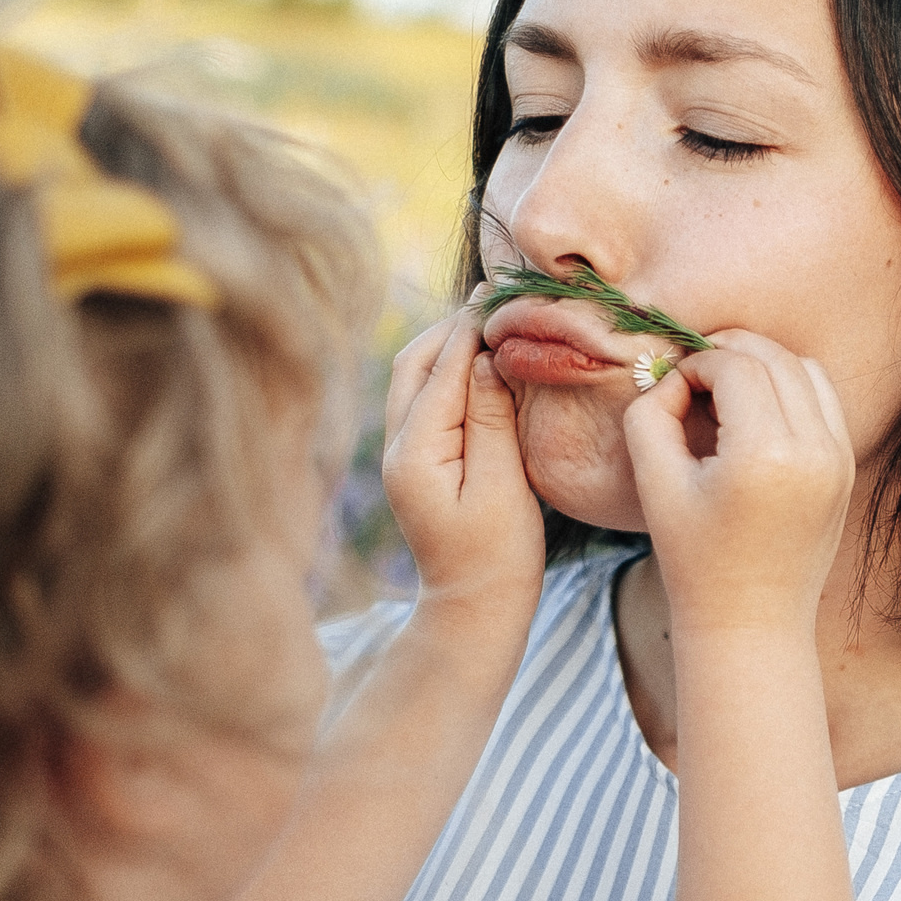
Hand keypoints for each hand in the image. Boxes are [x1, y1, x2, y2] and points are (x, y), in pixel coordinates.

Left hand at [382, 316, 542, 618]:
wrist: (474, 608)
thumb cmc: (499, 556)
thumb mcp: (503, 485)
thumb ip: (492, 417)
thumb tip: (488, 357)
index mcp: (415, 452)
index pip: (443, 370)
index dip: (472, 329)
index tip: (502, 292)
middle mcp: (396, 446)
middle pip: (415, 364)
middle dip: (453, 327)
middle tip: (495, 297)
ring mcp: (401, 454)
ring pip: (415, 378)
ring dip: (448, 346)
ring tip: (489, 319)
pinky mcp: (416, 461)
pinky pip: (425, 400)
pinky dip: (449, 372)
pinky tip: (480, 361)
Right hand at [621, 330, 853, 637]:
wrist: (753, 623)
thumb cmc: (694, 560)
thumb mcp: (655, 483)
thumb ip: (652, 413)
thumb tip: (676, 375)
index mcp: (767, 455)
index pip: (735, 366)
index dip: (696, 365)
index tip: (672, 391)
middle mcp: (814, 450)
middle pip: (773, 357)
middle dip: (727, 354)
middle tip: (693, 381)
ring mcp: (839, 458)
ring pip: (804, 367)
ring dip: (762, 365)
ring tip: (724, 395)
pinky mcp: (846, 467)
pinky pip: (823, 398)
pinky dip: (790, 388)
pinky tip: (755, 415)